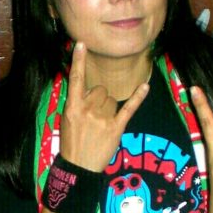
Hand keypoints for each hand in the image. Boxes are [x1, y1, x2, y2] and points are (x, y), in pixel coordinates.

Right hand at [59, 42, 148, 171]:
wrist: (79, 168)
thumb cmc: (72, 143)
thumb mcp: (66, 121)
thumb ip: (76, 104)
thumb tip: (87, 91)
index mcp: (72, 107)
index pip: (75, 79)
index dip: (78, 61)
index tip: (81, 44)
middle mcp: (87, 109)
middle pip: (100, 90)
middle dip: (99, 99)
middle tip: (94, 116)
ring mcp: (102, 118)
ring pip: (112, 100)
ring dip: (109, 108)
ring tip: (102, 125)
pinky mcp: (116, 127)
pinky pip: (129, 107)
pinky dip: (138, 97)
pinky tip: (145, 87)